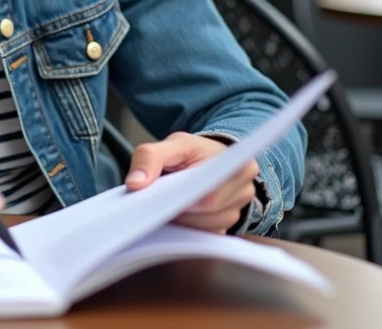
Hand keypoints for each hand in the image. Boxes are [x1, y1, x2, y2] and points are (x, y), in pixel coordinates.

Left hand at [125, 132, 257, 233]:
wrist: (207, 159)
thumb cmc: (193, 152)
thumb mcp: (171, 145)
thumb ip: (150, 157)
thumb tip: (135, 184)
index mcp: (239, 166)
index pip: (211, 192)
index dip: (184, 198)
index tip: (162, 197)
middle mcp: (245, 191)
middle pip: (207, 212)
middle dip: (178, 208)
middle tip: (157, 200)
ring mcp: (237, 213)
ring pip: (203, 228)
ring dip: (181, 220)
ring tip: (167, 204)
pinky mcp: (225, 229)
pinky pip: (202, 236)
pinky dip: (185, 228)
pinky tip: (174, 216)